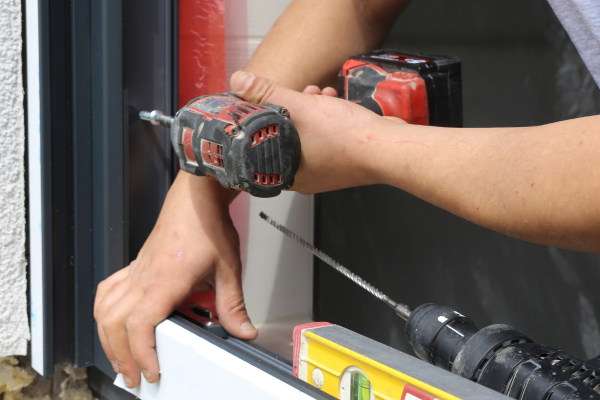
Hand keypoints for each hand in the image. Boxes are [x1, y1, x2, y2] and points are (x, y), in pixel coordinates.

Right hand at [94, 173, 256, 387]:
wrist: (197, 196)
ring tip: (120, 358)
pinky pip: (108, 290)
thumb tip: (243, 331)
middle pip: (114, 323)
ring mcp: (136, 271)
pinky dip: (103, 312)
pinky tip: (111, 322)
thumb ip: (233, 304)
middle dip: (121, 356)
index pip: (140, 325)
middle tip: (134, 376)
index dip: (141, 353)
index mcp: (166, 280)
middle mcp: (144, 277)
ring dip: (108, 338)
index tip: (151, 371)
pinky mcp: (135, 265)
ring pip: (105, 309)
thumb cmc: (208, 225)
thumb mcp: (227, 268)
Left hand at [231, 71, 399, 193]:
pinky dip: (326, 119)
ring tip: (318, 96)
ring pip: (306, 135)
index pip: (260, 145)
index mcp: (287, 174)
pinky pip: (325, 138)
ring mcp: (325, 171)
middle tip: (297, 96)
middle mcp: (304, 178)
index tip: (264, 104)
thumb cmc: (346, 139)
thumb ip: (268, 94)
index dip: (261, 120)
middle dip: (289, 110)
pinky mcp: (342, 161)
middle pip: (284, 138)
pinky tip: (333, 102)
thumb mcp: (299, 108)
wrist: (387, 147)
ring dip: (310, 110)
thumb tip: (241, 82)